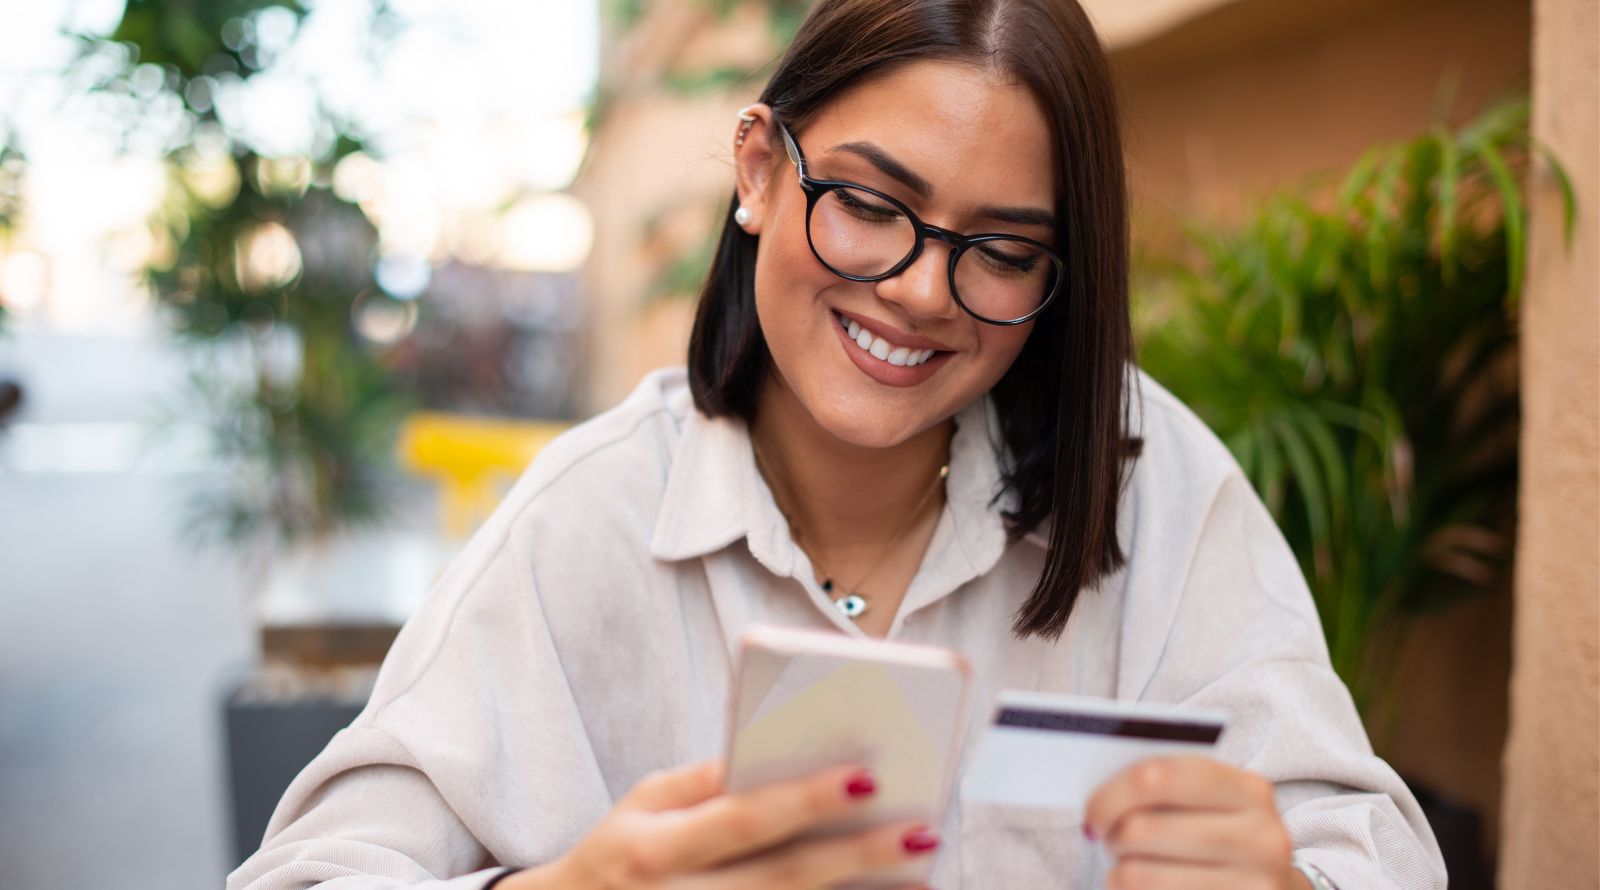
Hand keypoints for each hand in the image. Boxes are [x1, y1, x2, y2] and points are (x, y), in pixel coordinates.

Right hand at [507, 758, 937, 889]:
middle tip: (920, 830)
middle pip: (781, 878)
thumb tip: (774, 748)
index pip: (740, 819)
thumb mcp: (642, 805)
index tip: (866, 776)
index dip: (803, 799)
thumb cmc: (618, 853)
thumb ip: (705, 779)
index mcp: (653, 849)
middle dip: (854, 856)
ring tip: (917, 868)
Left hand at [1083, 756, 1309, 889]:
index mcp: (1249, 791)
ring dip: (1118, 873)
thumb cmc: (1221, 833)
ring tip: (1126, 868)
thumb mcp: (1211, 801)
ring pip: (1139, 876)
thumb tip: (1097, 796)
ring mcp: (1252, 887)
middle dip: (1112, 835)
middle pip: (1143, 830)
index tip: (1093, 810)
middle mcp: (1260, 839)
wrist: (1274, 888)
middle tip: (1108, 839)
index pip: (1162, 776)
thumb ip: (1166, 786)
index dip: (1113, 793)